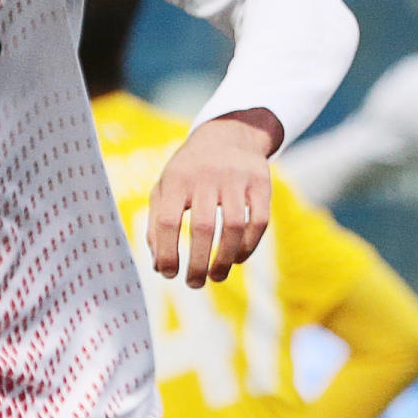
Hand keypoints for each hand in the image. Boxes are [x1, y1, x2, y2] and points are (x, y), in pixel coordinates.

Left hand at [147, 110, 282, 284]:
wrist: (228, 133)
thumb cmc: (189, 171)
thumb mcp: (165, 187)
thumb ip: (155, 224)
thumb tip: (159, 265)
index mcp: (177, 179)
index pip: (167, 220)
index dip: (167, 251)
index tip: (169, 273)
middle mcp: (206, 176)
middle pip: (202, 228)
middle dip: (198, 264)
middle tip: (194, 284)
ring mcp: (237, 178)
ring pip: (234, 227)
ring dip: (225, 259)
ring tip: (216, 277)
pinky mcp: (261, 182)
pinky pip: (259, 221)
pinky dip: (250, 246)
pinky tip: (239, 259)